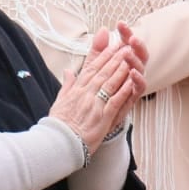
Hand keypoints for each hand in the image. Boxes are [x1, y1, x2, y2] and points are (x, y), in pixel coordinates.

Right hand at [50, 26, 141, 146]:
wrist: (56, 144)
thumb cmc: (58, 125)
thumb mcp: (59, 101)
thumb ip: (67, 85)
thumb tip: (68, 70)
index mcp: (76, 90)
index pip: (91, 68)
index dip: (103, 56)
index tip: (112, 45)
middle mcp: (85, 95)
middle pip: (102, 72)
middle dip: (115, 57)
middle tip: (125, 45)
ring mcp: (94, 105)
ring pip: (109, 83)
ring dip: (121, 69)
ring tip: (130, 57)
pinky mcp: (102, 118)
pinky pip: (115, 101)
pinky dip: (123, 91)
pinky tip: (131, 82)